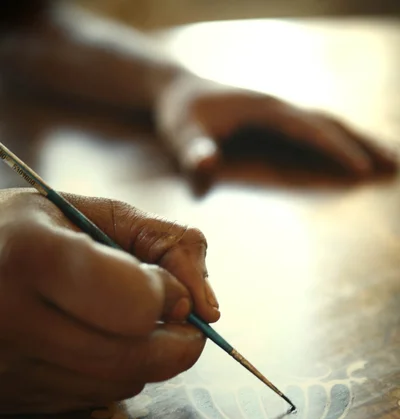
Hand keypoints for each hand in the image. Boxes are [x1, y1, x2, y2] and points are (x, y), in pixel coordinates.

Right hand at [0, 188, 219, 413]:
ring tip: (118, 319)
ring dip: (145, 354)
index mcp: (30, 256)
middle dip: (178, 337)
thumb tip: (209, 310)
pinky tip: (88, 341)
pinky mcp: (14, 400)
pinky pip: (95, 398)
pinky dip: (112, 372)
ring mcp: (9, 370)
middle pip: (135, 358)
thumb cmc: (30, 232)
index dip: (167, 293)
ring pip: (123, 384)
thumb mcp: (92, 212)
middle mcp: (12, 321)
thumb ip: (166, 243)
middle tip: (176, 315)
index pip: (133, 303)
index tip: (167, 284)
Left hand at [155, 74, 397, 180]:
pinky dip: (342, 142)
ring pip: (330, 124)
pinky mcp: (279, 120)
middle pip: (331, 123)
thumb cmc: (179, 115)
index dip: (334, 149)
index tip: (360, 170)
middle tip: (395, 165)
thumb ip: (193, 154)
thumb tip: (205, 170)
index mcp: (264, 109)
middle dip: (363, 144)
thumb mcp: (180, 134)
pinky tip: (355, 153)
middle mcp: (280, 106)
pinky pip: (318, 130)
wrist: (177, 90)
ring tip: (391, 160)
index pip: (308, 129)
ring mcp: (282, 112)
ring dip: (360, 141)